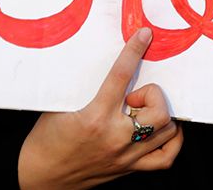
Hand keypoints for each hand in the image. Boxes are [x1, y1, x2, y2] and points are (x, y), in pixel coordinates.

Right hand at [18, 28, 182, 188]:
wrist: (40, 176)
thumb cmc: (46, 139)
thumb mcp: (61, 106)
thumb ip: (87, 88)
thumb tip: (108, 66)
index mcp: (95, 117)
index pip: (121, 76)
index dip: (134, 51)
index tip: (144, 36)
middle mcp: (115, 138)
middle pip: (159, 111)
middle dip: (152, 95)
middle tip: (133, 96)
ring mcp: (125, 156)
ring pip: (167, 131)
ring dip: (160, 114)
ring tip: (143, 110)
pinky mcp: (128, 168)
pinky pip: (165, 157)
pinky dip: (172, 140)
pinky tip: (161, 129)